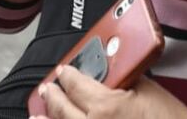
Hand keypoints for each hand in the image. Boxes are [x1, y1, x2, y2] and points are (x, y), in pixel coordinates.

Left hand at [33, 66, 186, 118]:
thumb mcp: (147, 90)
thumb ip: (121, 81)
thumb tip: (106, 76)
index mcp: (105, 107)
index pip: (75, 85)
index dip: (67, 75)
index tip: (63, 72)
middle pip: (61, 110)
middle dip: (53, 97)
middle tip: (48, 89)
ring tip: (38, 115)